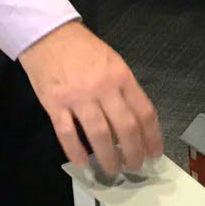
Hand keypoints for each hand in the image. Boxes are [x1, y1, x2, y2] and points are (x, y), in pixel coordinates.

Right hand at [19, 20, 162, 176]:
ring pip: (98, 135)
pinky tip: (82, 163)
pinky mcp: (54, 103)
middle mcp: (103, 88)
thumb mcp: (114, 62)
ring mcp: (78, 97)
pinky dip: (75, 152)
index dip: (153, 137)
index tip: (154, 153)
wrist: (49, 35)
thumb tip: (135, 124)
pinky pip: (67, 133)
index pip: (145, 113)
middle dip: (133, 153)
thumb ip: (124, 90)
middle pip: (125, 128)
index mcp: (122, 77)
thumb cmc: (84, 50)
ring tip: (112, 170)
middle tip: (134, 167)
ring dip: (108, 157)